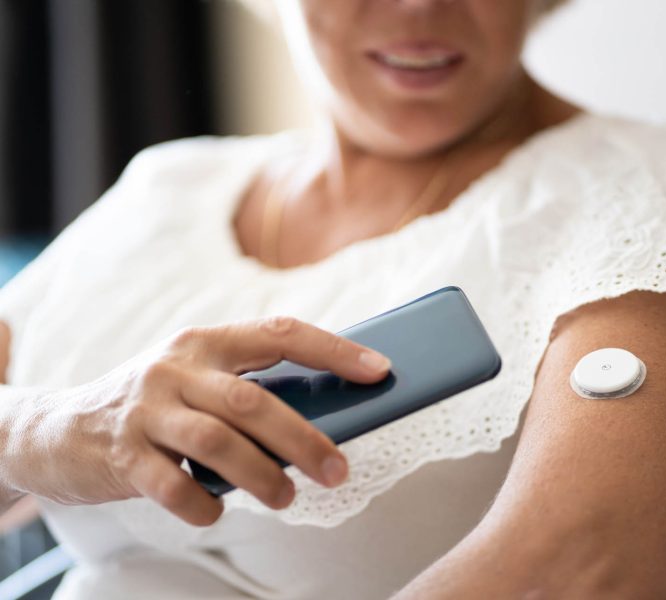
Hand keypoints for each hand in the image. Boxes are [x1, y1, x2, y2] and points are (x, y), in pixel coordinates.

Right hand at [4, 317, 390, 525]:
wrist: (59, 427)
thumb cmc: (157, 405)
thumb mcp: (198, 380)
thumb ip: (247, 390)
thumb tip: (326, 419)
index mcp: (206, 341)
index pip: (281, 333)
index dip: (334, 350)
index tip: (380, 371)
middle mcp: (176, 366)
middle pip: (253, 400)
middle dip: (304, 439)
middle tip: (339, 470)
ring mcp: (146, 409)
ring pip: (218, 441)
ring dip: (262, 475)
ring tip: (288, 498)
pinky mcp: (121, 453)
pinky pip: (172, 485)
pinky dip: (203, 505)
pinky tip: (217, 511)